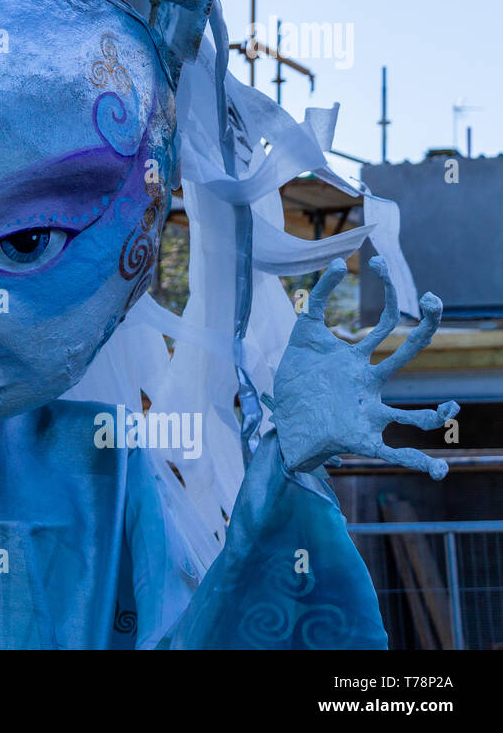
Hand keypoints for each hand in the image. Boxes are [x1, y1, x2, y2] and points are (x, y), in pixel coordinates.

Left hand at [272, 256, 457, 478]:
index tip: (379, 263)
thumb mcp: (303, 334)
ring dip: (433, 417)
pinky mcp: (360, 439)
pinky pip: (394, 453)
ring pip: (411, 417)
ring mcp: (369, 412)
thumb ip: (317, 297)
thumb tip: (338, 261)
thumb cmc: (298, 379)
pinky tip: (440, 471)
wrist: (283, 421)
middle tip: (434, 300)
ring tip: (449, 410)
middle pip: (405, 354)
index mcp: (358, 360)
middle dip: (424, 328)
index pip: (385, 322)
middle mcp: (370, 384)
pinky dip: (419, 463)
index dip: (388, 292)